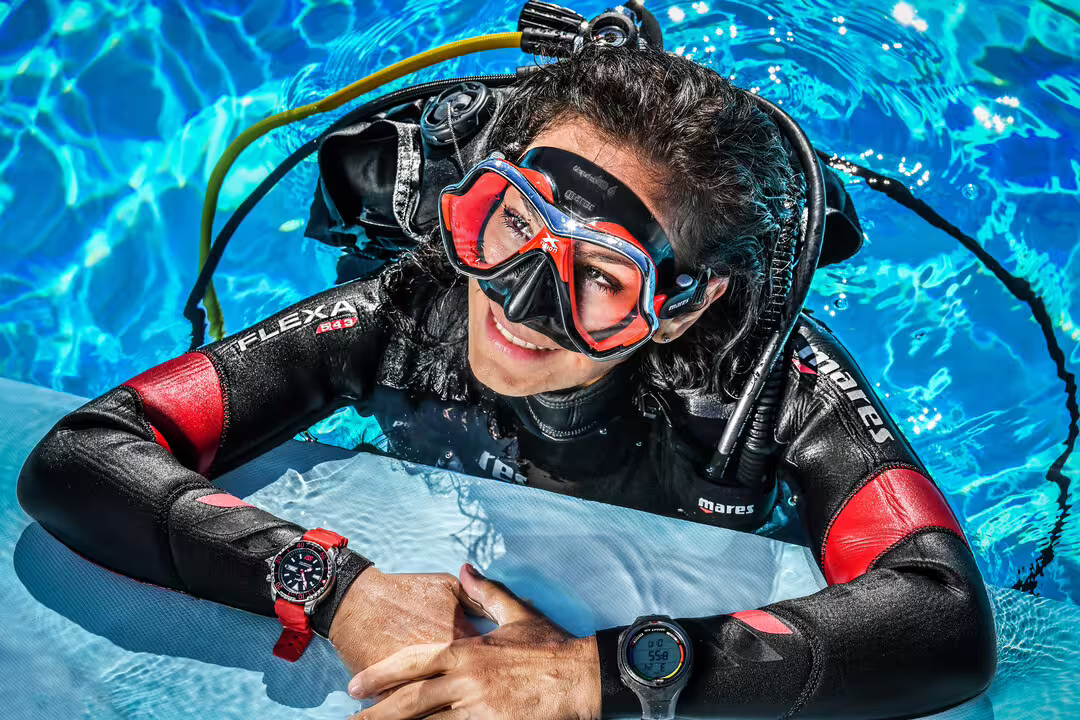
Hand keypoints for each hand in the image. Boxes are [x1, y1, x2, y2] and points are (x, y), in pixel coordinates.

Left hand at [346, 563, 601, 719]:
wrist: (585, 677)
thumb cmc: (552, 647)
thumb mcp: (517, 615)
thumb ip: (486, 594)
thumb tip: (465, 570)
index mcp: (466, 652)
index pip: (412, 663)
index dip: (380, 675)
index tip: (355, 687)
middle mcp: (466, 681)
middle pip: (410, 702)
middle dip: (377, 713)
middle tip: (351, 719)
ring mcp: (479, 709)